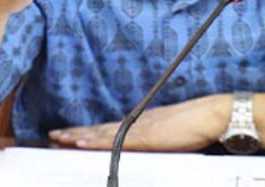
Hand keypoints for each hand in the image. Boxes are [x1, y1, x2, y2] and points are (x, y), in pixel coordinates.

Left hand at [48, 95, 229, 151]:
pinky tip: (80, 143)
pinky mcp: (144, 136)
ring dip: (78, 136)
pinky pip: (114, 139)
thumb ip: (157, 141)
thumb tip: (149, 148)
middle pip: (99, 129)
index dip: (88, 132)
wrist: (212, 115)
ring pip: (101, 133)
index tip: (70, 135)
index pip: (109, 129)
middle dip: (75, 133)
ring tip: (57, 139)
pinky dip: (95, 141)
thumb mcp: (173, 136)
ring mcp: (138, 128)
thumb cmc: (198, 126)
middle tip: (52, 136)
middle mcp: (136, 123)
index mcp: (142, 123)